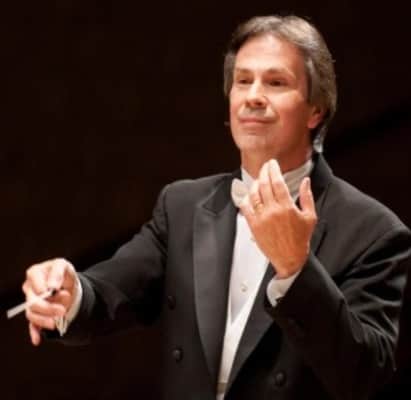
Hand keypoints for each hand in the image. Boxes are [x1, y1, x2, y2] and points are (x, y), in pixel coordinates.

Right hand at [22, 258, 76, 344]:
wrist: (68, 285)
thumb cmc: (64, 273)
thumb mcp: (63, 266)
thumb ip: (57, 272)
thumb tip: (52, 287)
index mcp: (34, 274)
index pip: (33, 282)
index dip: (43, 289)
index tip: (55, 290)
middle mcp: (29, 289)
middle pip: (32, 302)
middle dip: (48, 308)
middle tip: (63, 310)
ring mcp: (32, 302)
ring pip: (32, 314)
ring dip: (45, 319)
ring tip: (60, 319)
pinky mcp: (37, 314)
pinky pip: (32, 325)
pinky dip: (34, 332)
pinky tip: (37, 340)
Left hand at [240, 159, 316, 277]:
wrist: (290, 258)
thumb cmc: (300, 239)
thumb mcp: (310, 217)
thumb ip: (307, 196)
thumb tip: (306, 181)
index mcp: (287, 207)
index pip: (277, 182)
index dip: (274, 170)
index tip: (272, 164)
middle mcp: (273, 211)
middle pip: (264, 184)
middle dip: (264, 172)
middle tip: (265, 166)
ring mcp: (262, 218)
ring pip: (254, 194)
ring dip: (255, 183)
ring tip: (258, 179)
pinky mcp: (253, 225)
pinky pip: (246, 207)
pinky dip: (246, 198)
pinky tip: (250, 194)